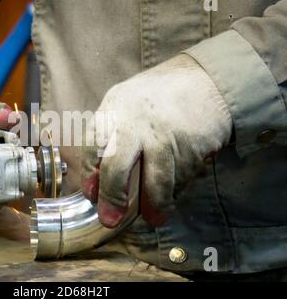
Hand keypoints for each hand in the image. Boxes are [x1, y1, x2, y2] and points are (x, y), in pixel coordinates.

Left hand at [82, 54, 231, 227]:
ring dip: (154, 205)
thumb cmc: (160, 97)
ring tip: (154, 217)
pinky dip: (176, 191)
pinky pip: (180, 178)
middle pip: (116, 167)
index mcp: (113, 109)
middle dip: (113, 198)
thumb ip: (111, 135)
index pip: (92, 148)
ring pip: (154, 182)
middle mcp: (134, 121)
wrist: (207, 79)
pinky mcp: (190, 144)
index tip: (93, 195)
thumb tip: (100, 178)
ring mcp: (163, 133)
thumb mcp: (127, 104)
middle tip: (111, 219)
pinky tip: (173, 194)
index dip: (91, 176)